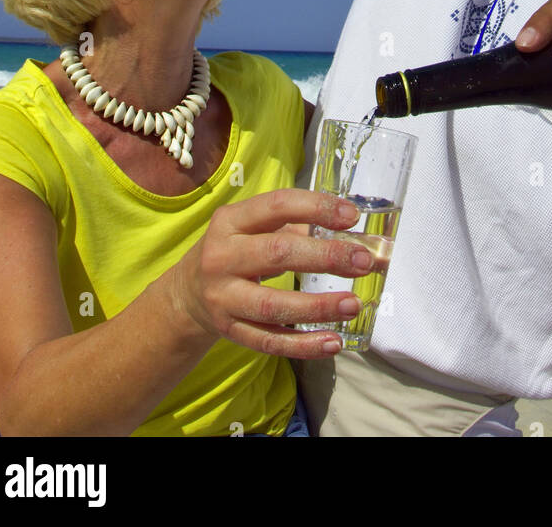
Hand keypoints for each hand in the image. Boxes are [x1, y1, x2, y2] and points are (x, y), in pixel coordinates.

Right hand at [172, 188, 373, 356]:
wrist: (187, 294)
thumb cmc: (235, 251)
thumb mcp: (251, 228)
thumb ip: (297, 227)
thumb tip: (355, 237)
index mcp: (230, 220)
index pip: (277, 205)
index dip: (317, 208)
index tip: (352, 217)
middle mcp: (222, 256)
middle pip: (277, 254)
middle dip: (325, 256)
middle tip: (364, 261)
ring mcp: (223, 297)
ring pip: (273, 305)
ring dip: (318, 306)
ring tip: (354, 304)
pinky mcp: (230, 331)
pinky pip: (270, 341)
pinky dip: (303, 345)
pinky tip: (333, 342)